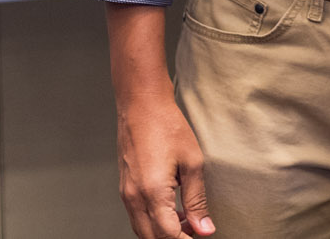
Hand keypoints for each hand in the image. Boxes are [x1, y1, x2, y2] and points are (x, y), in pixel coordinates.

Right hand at [116, 95, 213, 238]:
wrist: (142, 104)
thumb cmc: (167, 126)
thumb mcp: (193, 163)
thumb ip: (197, 200)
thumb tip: (205, 229)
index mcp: (152, 192)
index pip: (168, 235)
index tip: (201, 236)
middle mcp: (134, 197)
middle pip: (152, 238)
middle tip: (196, 230)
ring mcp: (126, 193)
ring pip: (142, 229)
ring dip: (163, 232)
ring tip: (187, 221)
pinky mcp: (125, 187)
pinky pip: (137, 215)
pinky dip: (153, 220)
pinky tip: (171, 210)